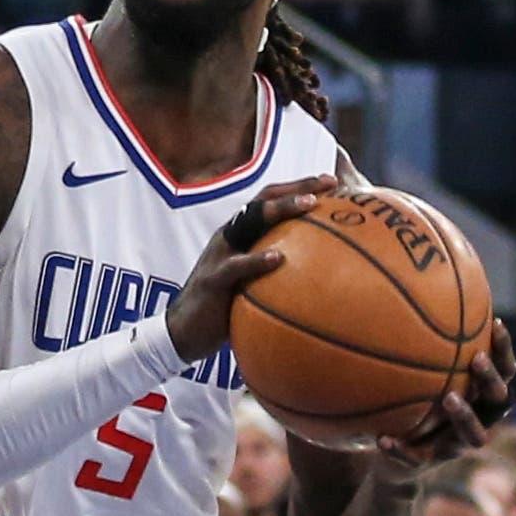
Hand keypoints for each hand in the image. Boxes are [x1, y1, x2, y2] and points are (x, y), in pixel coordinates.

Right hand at [168, 181, 321, 361]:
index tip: (331, 182)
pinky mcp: (213, 279)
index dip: (298, 188)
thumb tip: (320, 280)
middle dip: (296, 187)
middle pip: (263, 200)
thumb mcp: (252, 286)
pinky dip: (257, 260)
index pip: (270, 201)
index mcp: (240, 235)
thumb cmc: (224, 309)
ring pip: (249, 220)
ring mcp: (219, 254)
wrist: (184, 332)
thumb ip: (277, 275)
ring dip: (280, 209)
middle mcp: (230, 236)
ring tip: (309, 205)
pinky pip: (236, 265)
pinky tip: (279, 258)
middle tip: (328, 182)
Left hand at [380, 316, 514, 465]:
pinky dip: (402, 451)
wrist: (395, 458)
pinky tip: (383, 440)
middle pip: (500, 401)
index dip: (505, 351)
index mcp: (482, 398)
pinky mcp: (431, 464)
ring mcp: (458, 445)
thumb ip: (424, 346)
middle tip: (476, 360)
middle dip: (491, 380)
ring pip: (475, 436)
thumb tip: (412, 291)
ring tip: (449, 398)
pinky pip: (420, 460)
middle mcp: (479, 421)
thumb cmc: (413, 403)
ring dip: (465, 416)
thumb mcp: (419, 375)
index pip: (505, 371)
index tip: (496, 323)